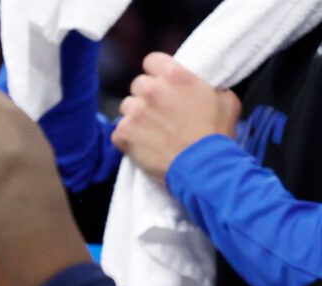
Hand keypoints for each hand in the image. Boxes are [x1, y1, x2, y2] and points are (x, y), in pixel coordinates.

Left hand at [112, 53, 242, 180]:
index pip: (151, 60)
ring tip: (152, 130)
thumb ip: (207, 85)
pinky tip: (142, 145)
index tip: (160, 82)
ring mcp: (135, 112)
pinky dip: (126, 138)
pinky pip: (118, 131)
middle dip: (146, 96)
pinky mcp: (124, 133)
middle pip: (138, 84)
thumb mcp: (225, 99)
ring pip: (126, 107)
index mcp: (175, 75)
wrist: (202, 167)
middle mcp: (151, 90)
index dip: (155, 72)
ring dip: (136, 116)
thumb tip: (202, 85)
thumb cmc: (216, 135)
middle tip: (160, 111)